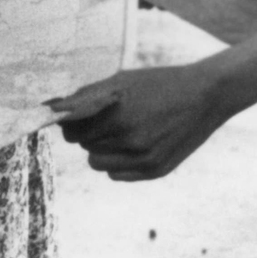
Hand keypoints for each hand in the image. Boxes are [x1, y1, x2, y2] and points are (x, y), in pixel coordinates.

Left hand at [46, 64, 228, 180]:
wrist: (207, 96)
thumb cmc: (160, 83)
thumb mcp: (121, 81)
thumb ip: (85, 97)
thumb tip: (49, 106)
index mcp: (119, 117)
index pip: (72, 133)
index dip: (72, 123)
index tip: (81, 116)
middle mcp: (131, 142)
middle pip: (84, 147)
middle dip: (88, 134)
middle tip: (108, 119)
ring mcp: (145, 160)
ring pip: (98, 164)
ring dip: (101, 149)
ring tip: (120, 131)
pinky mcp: (156, 171)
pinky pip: (117, 175)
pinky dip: (118, 163)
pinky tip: (133, 144)